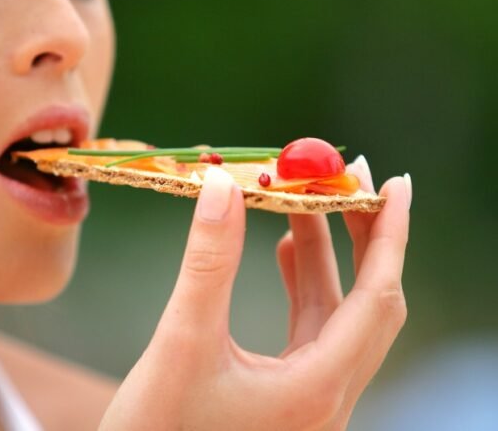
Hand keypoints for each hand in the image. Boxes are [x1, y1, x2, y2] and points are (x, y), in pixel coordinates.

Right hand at [100, 159, 410, 430]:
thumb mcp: (182, 341)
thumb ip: (208, 261)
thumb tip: (223, 187)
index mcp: (317, 388)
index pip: (377, 295)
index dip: (390, 234)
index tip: (395, 184)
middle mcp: (327, 394)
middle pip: (369, 300)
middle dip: (363, 235)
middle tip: (346, 183)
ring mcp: (312, 394)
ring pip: (337, 310)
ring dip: (324, 254)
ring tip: (302, 204)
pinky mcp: (290, 390)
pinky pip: (313, 326)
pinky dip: (305, 283)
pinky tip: (285, 251)